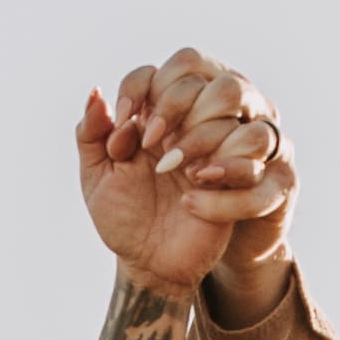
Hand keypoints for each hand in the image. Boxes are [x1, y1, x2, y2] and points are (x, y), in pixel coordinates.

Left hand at [77, 48, 295, 309]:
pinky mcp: (238, 172)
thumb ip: (91, 136)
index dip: (138, 90)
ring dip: (196, 133)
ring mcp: (214, 145)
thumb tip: (96, 93)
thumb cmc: (123, 221)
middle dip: (170, 105)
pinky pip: (248, 145)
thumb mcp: (96, 179)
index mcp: (150, 119)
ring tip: (170, 168)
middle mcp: (185, 124)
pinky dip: (221, 161)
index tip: (123, 127)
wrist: (152, 264)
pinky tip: (195, 185)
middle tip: (149, 145)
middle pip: (194, 80)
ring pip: (225, 106)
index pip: (152, 75)